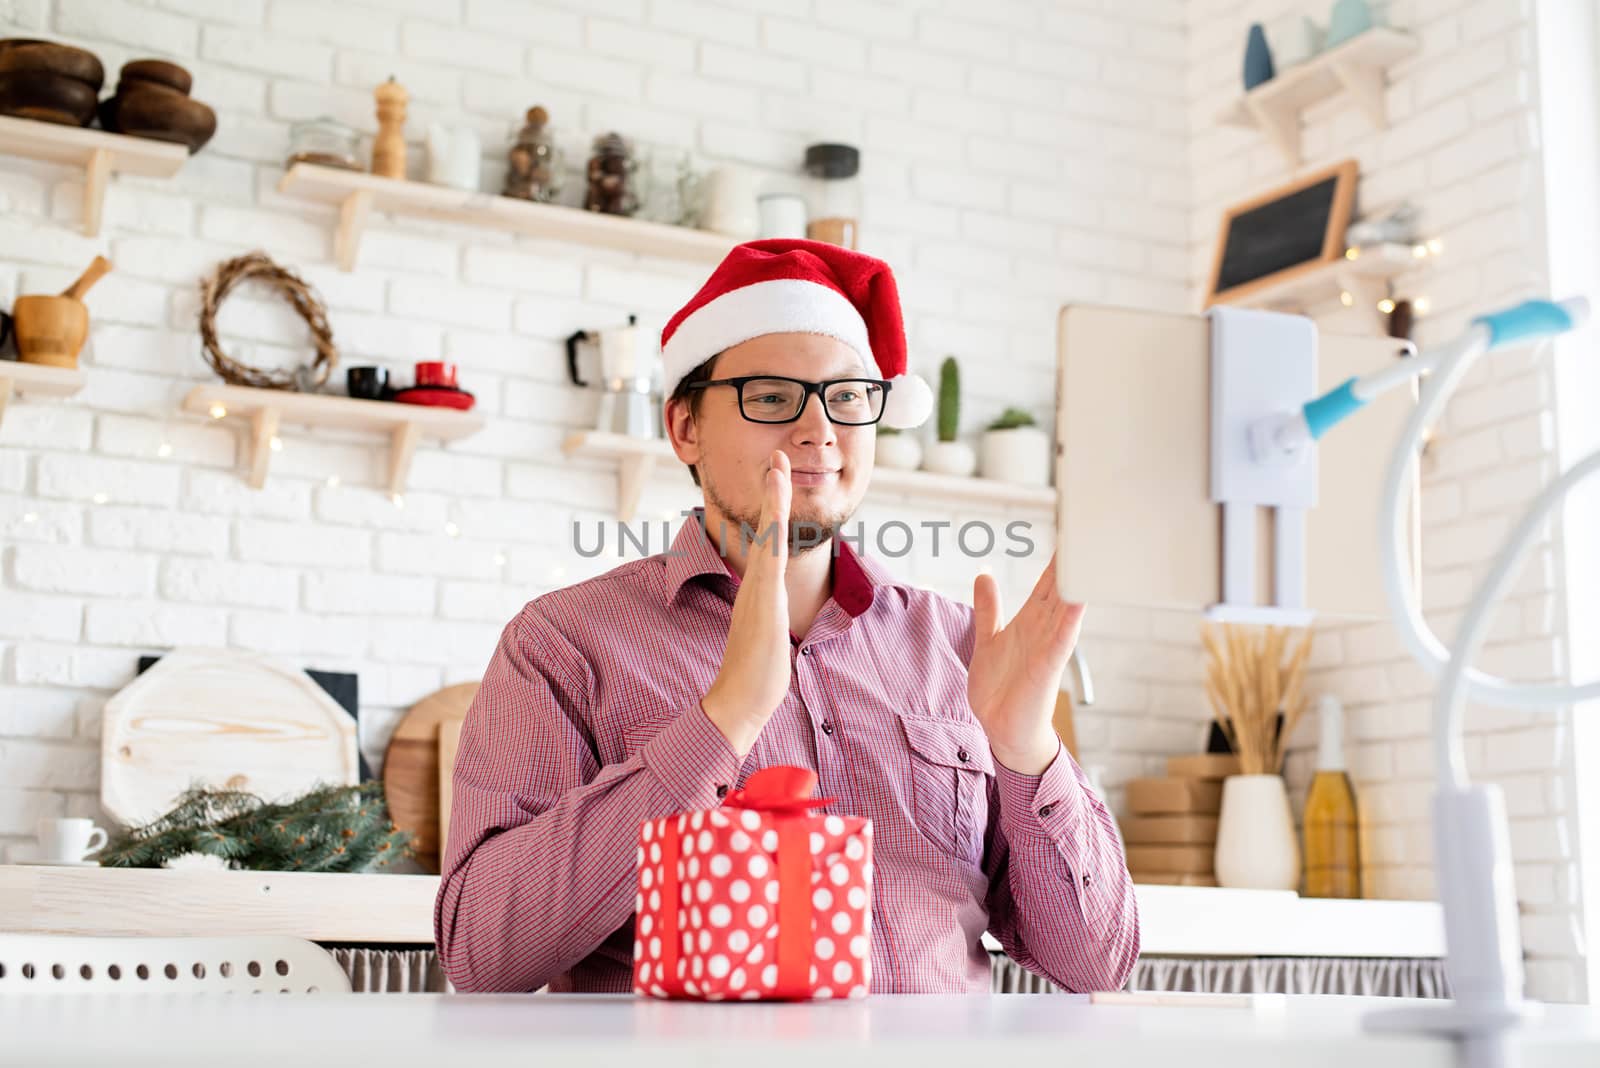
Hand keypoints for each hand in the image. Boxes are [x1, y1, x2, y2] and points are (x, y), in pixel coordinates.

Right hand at [702, 450, 792, 756]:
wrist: (739, 701)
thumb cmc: (756, 677)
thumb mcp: (769, 639)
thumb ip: (771, 623)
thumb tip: (775, 622)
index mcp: (760, 591)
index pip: (769, 543)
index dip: (774, 511)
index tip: (778, 482)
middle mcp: (756, 585)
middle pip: (767, 528)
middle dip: (773, 491)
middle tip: (778, 457)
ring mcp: (759, 591)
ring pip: (768, 536)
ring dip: (774, 499)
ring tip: (779, 466)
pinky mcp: (764, 602)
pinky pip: (770, 560)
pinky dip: (773, 532)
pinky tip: (776, 512)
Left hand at [968, 554, 1085, 773]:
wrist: (1003, 729)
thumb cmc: (1000, 687)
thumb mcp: (988, 638)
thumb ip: (988, 608)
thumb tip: (983, 574)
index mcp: (1028, 622)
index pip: (1046, 583)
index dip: (1056, 560)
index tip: (1070, 532)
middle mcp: (1043, 630)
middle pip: (1061, 589)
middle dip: (1072, 562)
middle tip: (1091, 531)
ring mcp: (1048, 647)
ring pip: (1066, 608)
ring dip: (1076, 583)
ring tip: (1089, 555)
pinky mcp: (1047, 667)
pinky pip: (1061, 639)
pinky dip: (1070, 619)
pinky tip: (1078, 600)